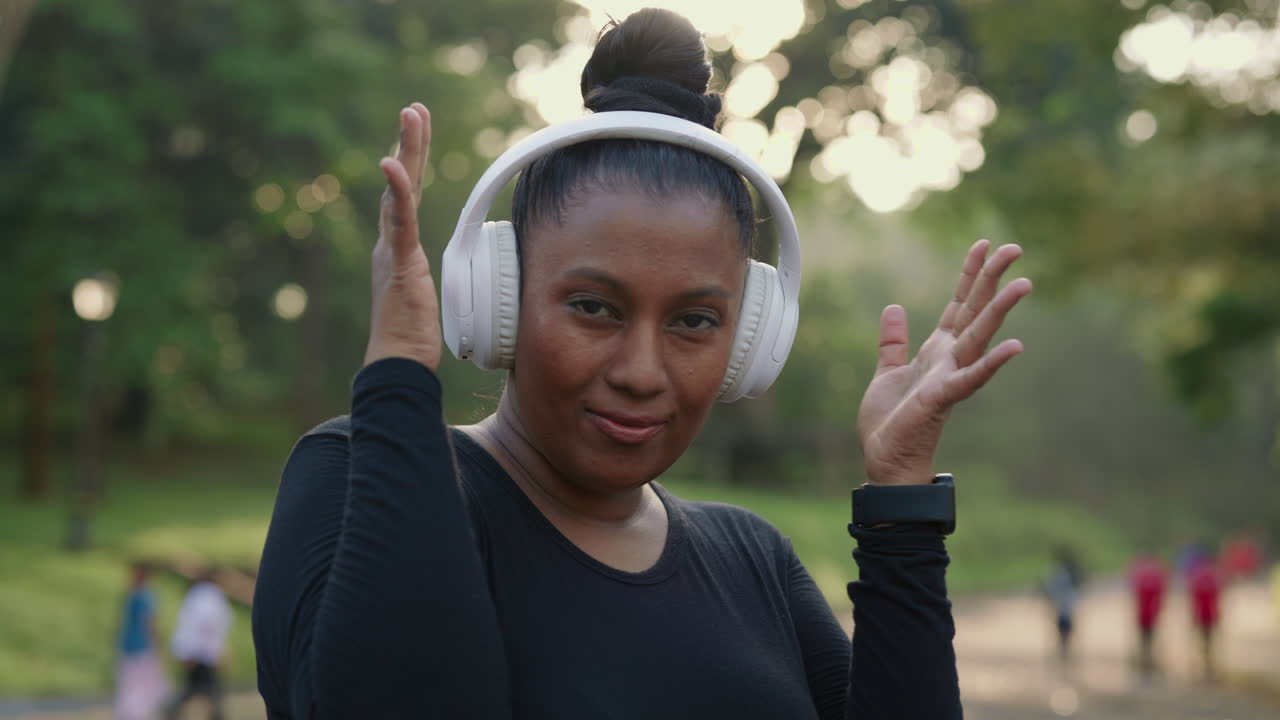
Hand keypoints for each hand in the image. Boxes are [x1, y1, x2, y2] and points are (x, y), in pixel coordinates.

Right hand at [364, 103, 442, 370]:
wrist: (397, 363)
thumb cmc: (410, 336)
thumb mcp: (421, 294)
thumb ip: (418, 274)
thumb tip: (424, 271)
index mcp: (397, 248)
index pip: (406, 196)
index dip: (411, 163)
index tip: (417, 132)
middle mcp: (389, 243)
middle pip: (402, 183)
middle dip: (410, 144)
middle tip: (415, 108)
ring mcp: (391, 251)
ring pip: (400, 192)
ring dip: (406, 152)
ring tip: (411, 116)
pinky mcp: (398, 264)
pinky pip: (399, 222)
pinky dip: (396, 192)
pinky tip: (391, 164)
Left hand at [856, 240, 1030, 485]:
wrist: (884, 460)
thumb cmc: (890, 422)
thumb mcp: (886, 371)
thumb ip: (893, 341)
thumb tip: (894, 308)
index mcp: (937, 350)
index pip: (958, 304)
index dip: (970, 274)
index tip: (984, 244)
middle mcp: (949, 359)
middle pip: (974, 311)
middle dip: (992, 279)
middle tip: (1014, 247)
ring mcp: (949, 377)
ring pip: (978, 337)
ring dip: (1000, 311)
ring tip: (1024, 283)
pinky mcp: (942, 398)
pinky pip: (970, 378)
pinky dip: (991, 363)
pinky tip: (1015, 346)